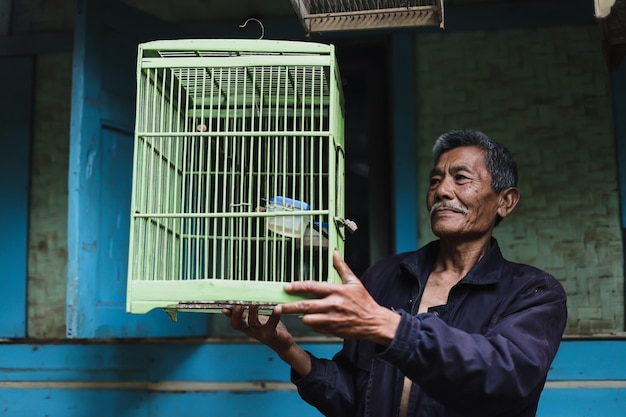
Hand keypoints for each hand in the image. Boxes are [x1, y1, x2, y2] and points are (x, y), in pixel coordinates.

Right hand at [222, 306, 311, 375]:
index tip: (224, 308)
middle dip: (236, 314)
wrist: (283, 344)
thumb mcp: (259, 320)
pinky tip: (277, 308)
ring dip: (253, 312)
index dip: (229, 315)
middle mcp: (251, 330)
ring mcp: (260, 333)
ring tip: (255, 303)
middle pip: (238, 324)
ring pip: (253, 323)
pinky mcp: (271, 335)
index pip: (234, 320)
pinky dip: (274, 316)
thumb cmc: (271, 328)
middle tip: (238, 305)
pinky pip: (271, 324)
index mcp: (247, 326)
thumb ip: (253, 312)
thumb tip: (248, 297)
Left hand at [274, 250, 400, 344]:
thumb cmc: (364, 301)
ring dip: (301, 316)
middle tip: (277, 307)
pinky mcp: (332, 330)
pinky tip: (314, 319)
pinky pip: (315, 328)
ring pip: (308, 319)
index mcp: (336, 291)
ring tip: (297, 313)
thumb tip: (335, 253)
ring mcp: (331, 319)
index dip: (297, 287)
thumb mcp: (354, 282)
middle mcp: (332, 305)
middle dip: (288, 307)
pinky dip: (312, 323)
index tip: (286, 287)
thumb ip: (341, 267)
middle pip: (305, 306)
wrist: (373, 322)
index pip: (312, 287)